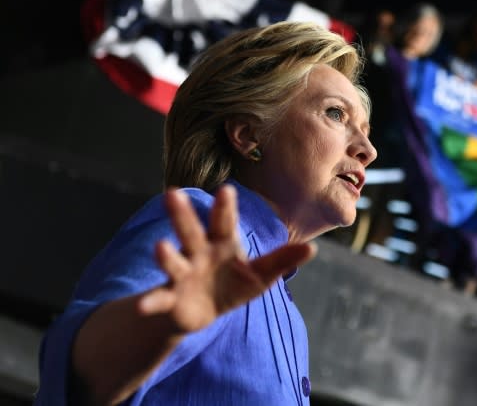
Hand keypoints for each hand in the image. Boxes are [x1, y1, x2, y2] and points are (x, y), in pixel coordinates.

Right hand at [137, 185, 315, 332]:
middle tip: (172, 194)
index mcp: (222, 243)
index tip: (226, 189)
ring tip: (159, 246)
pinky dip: (150, 302)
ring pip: (173, 261)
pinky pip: (159, 298)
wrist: (202, 312)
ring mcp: (182, 274)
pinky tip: (140, 307)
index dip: (226, 207)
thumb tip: (312, 248)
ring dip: (166, 255)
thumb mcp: (260, 275)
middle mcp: (199, 253)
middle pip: (191, 232)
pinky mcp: (170, 297)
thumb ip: (282, 261)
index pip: (225, 222)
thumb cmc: (233, 284)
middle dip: (182, 215)